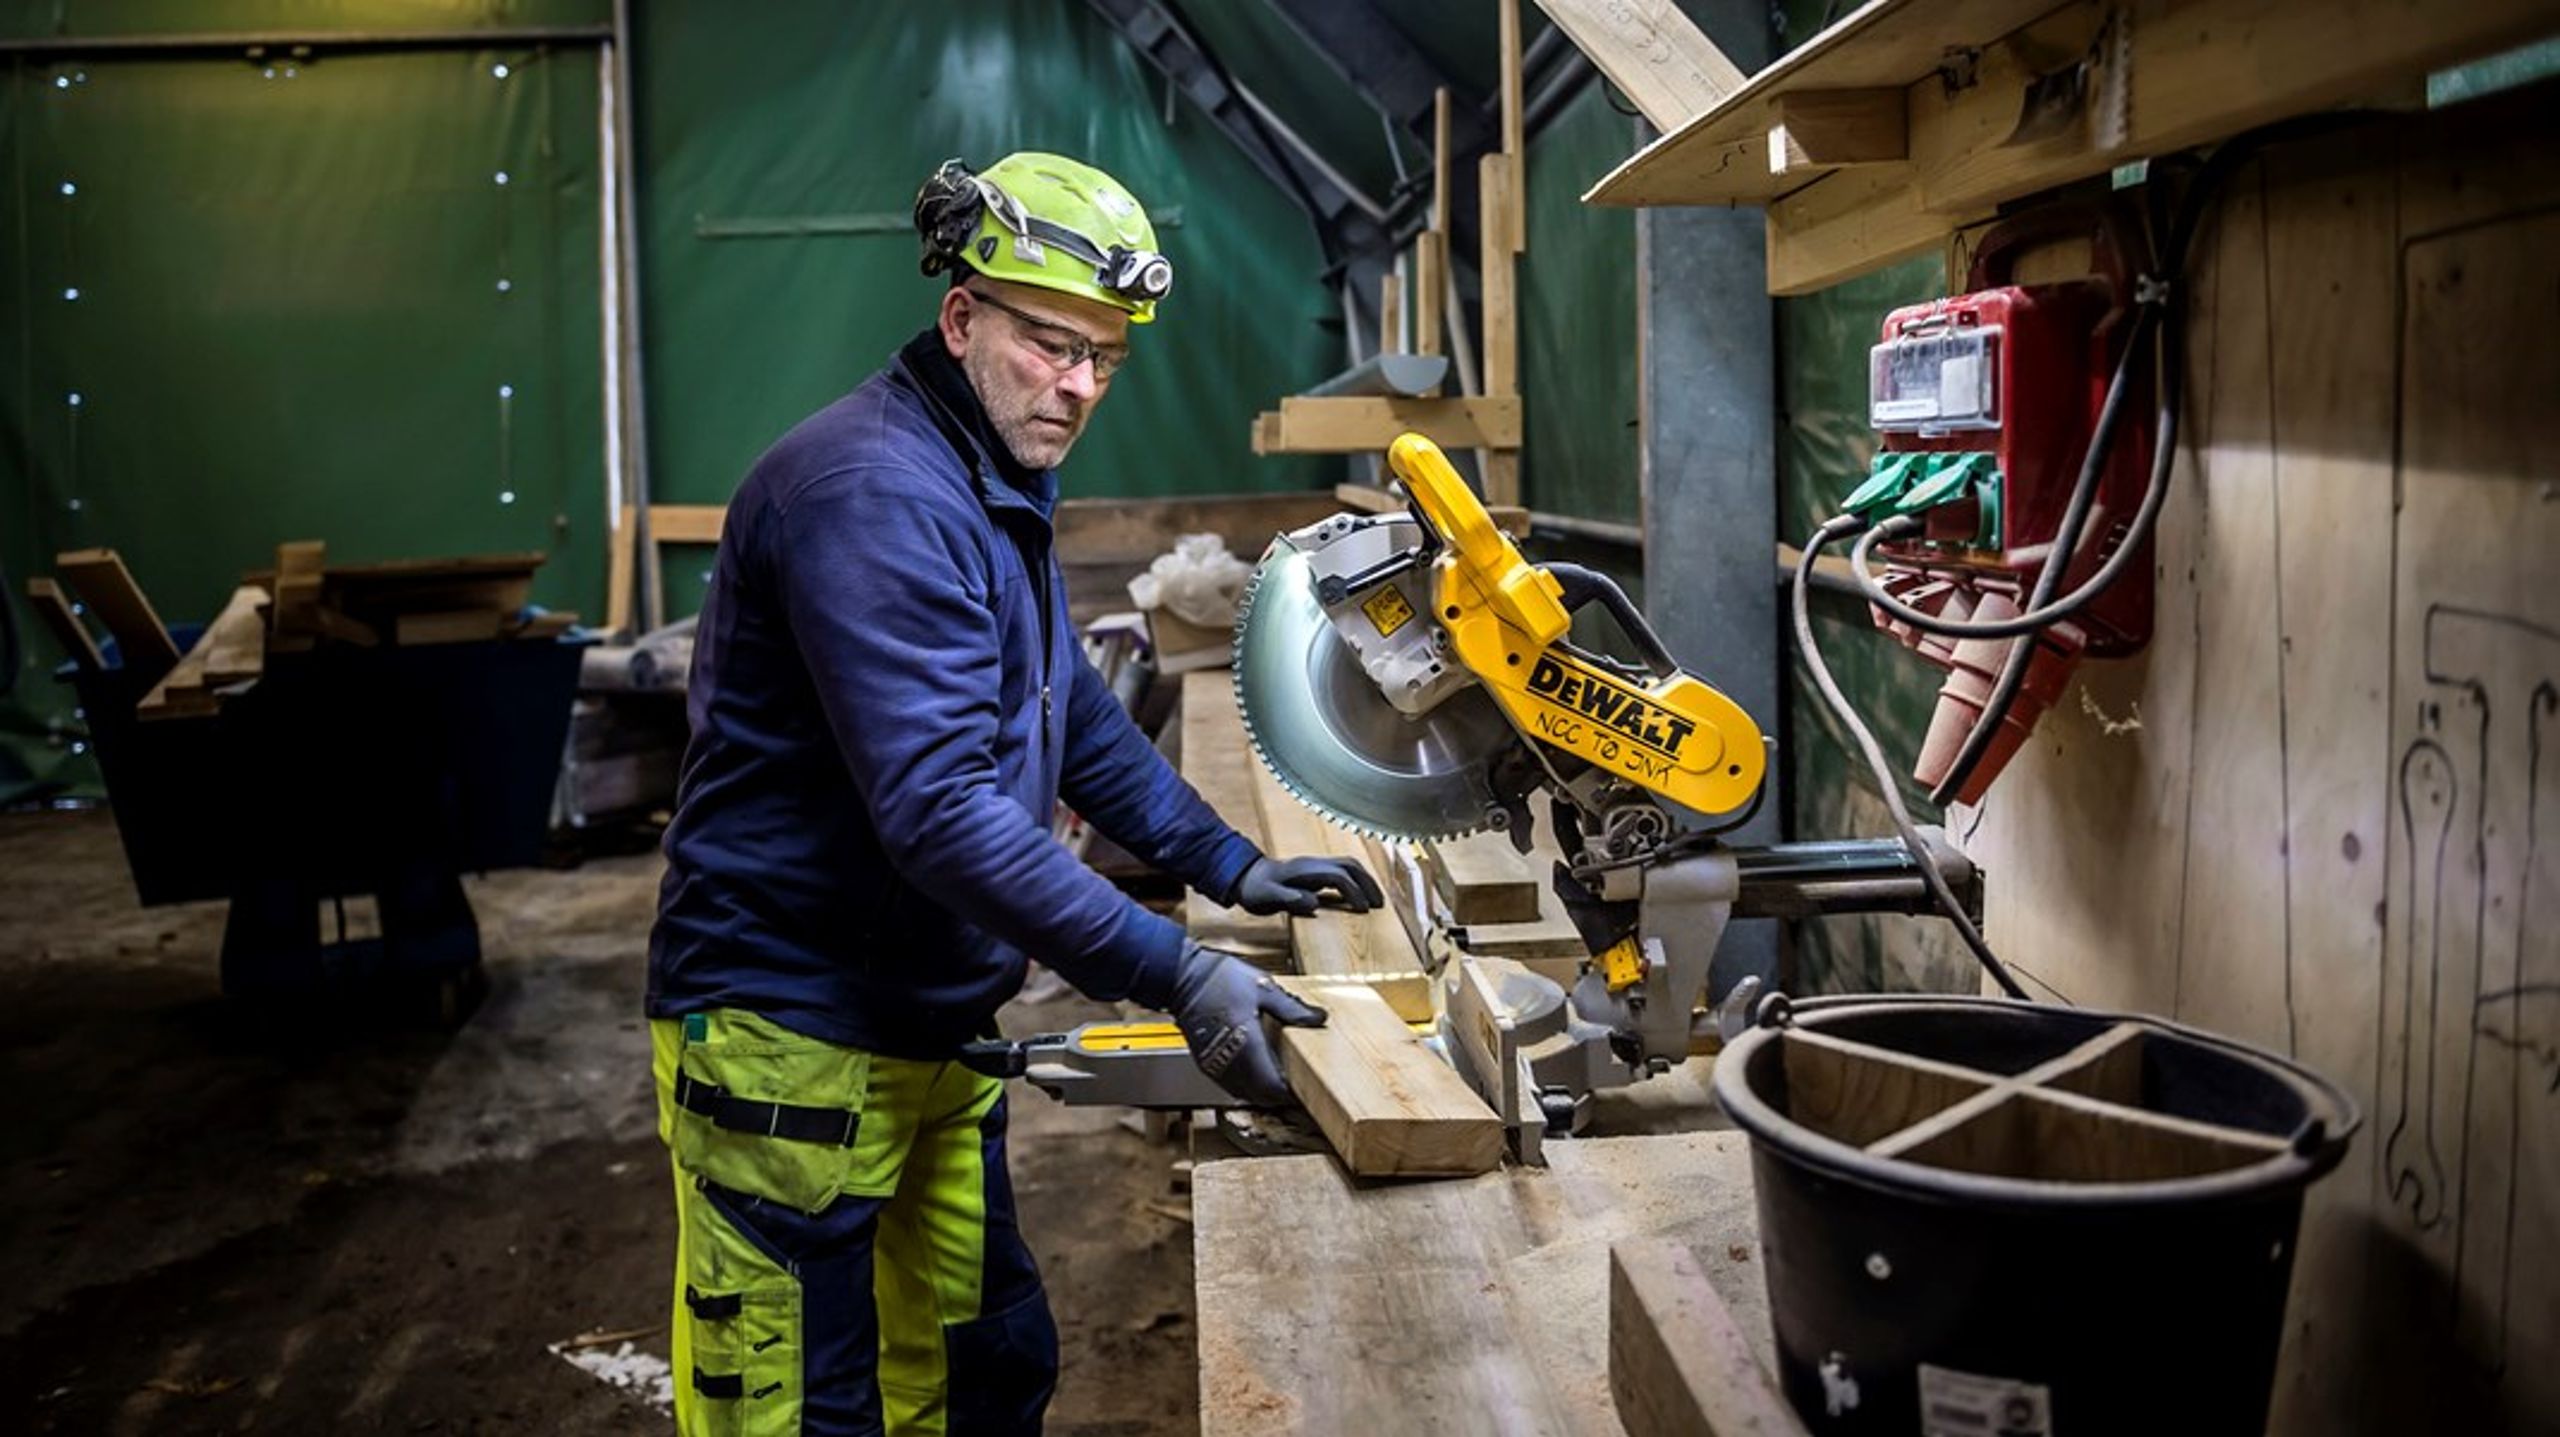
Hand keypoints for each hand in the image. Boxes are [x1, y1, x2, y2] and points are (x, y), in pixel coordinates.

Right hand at [1166, 943, 1327, 1105]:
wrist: (1180, 977)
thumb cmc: (1217, 978)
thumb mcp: (1262, 987)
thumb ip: (1291, 1008)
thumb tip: (1318, 1018)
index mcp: (1246, 1044)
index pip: (1272, 1087)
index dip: (1291, 1093)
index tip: (1306, 1088)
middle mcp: (1229, 1061)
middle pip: (1260, 1096)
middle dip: (1279, 1095)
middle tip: (1297, 1086)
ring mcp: (1214, 1064)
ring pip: (1244, 1094)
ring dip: (1262, 1092)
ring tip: (1278, 1079)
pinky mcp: (1204, 1062)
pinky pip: (1230, 1085)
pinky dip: (1246, 1085)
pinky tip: (1255, 1071)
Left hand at [1230, 855, 1383, 916]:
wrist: (1243, 877)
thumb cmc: (1254, 889)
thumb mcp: (1266, 897)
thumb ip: (1288, 899)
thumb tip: (1314, 903)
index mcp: (1305, 870)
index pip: (1339, 877)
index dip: (1354, 892)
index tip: (1363, 910)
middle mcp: (1314, 864)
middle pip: (1350, 866)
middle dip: (1368, 883)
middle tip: (1380, 905)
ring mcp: (1314, 866)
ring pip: (1348, 866)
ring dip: (1365, 881)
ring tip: (1375, 901)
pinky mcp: (1314, 872)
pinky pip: (1342, 872)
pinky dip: (1355, 882)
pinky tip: (1357, 898)